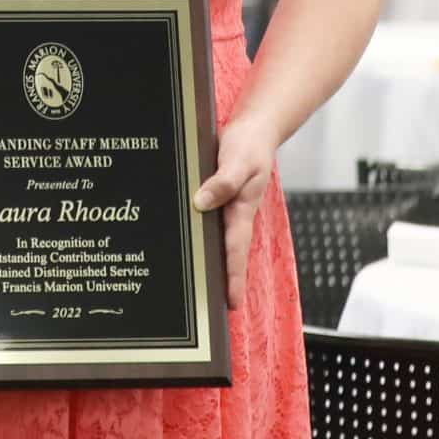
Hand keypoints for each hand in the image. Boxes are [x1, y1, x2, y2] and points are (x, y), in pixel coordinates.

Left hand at [194, 113, 278, 308]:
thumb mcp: (238, 160)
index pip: (234, 250)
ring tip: (193, 288)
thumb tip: (201, 203)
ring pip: (215, 241)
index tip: (230, 303)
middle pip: (225, 254)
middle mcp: (233, 215)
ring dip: (208, 261)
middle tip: (208, 309)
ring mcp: (225, 208)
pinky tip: (182, 244)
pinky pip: (206, 222)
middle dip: (220, 281)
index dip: (232, 277)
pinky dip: (197, 235)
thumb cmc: (249, 145)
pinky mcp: (216, 197)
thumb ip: (223, 182)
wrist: (255, 129)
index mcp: (241, 211)